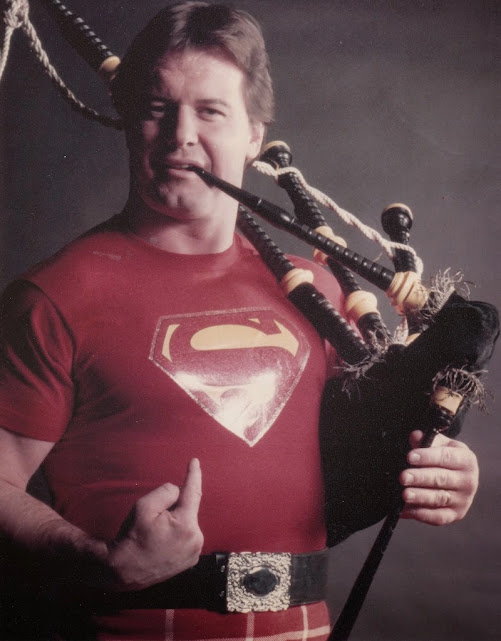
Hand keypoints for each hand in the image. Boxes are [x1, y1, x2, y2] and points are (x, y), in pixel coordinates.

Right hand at [107, 458, 203, 590]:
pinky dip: (177, 533)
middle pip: (188, 509)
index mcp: (186, 525)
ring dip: (175, 520)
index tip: (195, 461)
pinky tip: (161, 541)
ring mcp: (195, 552)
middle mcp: (196, 539)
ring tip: (155, 534)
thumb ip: (166, 492)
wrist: (124, 571)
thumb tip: (179, 491)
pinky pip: (186, 536)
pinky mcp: (191, 560)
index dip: (194, 474)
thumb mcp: (144, 506)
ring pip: (187, 522)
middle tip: (154, 519)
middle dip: (174, 507)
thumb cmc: (132, 537)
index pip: (193, 492)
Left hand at [399, 430, 478, 525]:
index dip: (427, 457)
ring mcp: (463, 500)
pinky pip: (438, 517)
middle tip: (403, 477)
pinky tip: (406, 510)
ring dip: (420, 497)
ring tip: (404, 494)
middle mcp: (469, 481)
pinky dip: (421, 514)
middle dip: (420, 478)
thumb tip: (415, 436)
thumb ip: (427, 440)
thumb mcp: (439, 445)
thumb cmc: (444, 458)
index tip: (410, 457)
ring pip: (439, 498)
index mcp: (466, 460)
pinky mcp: (455, 515)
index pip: (446, 457)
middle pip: (441, 479)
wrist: (457, 475)